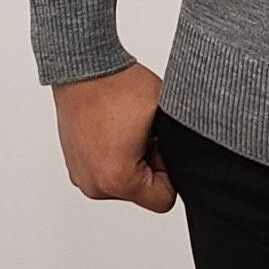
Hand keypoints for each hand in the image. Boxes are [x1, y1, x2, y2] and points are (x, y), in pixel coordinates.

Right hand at [51, 60, 176, 212]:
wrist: (84, 68)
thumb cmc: (121, 86)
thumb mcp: (165, 114)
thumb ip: (180, 143)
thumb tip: (193, 157)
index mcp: (118, 179)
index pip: (163, 199)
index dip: (170, 171)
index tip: (160, 144)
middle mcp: (95, 186)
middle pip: (142, 192)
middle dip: (150, 164)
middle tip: (144, 132)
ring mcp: (81, 177)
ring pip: (124, 182)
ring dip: (132, 160)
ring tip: (127, 128)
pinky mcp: (75, 166)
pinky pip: (105, 172)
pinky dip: (114, 156)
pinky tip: (114, 130)